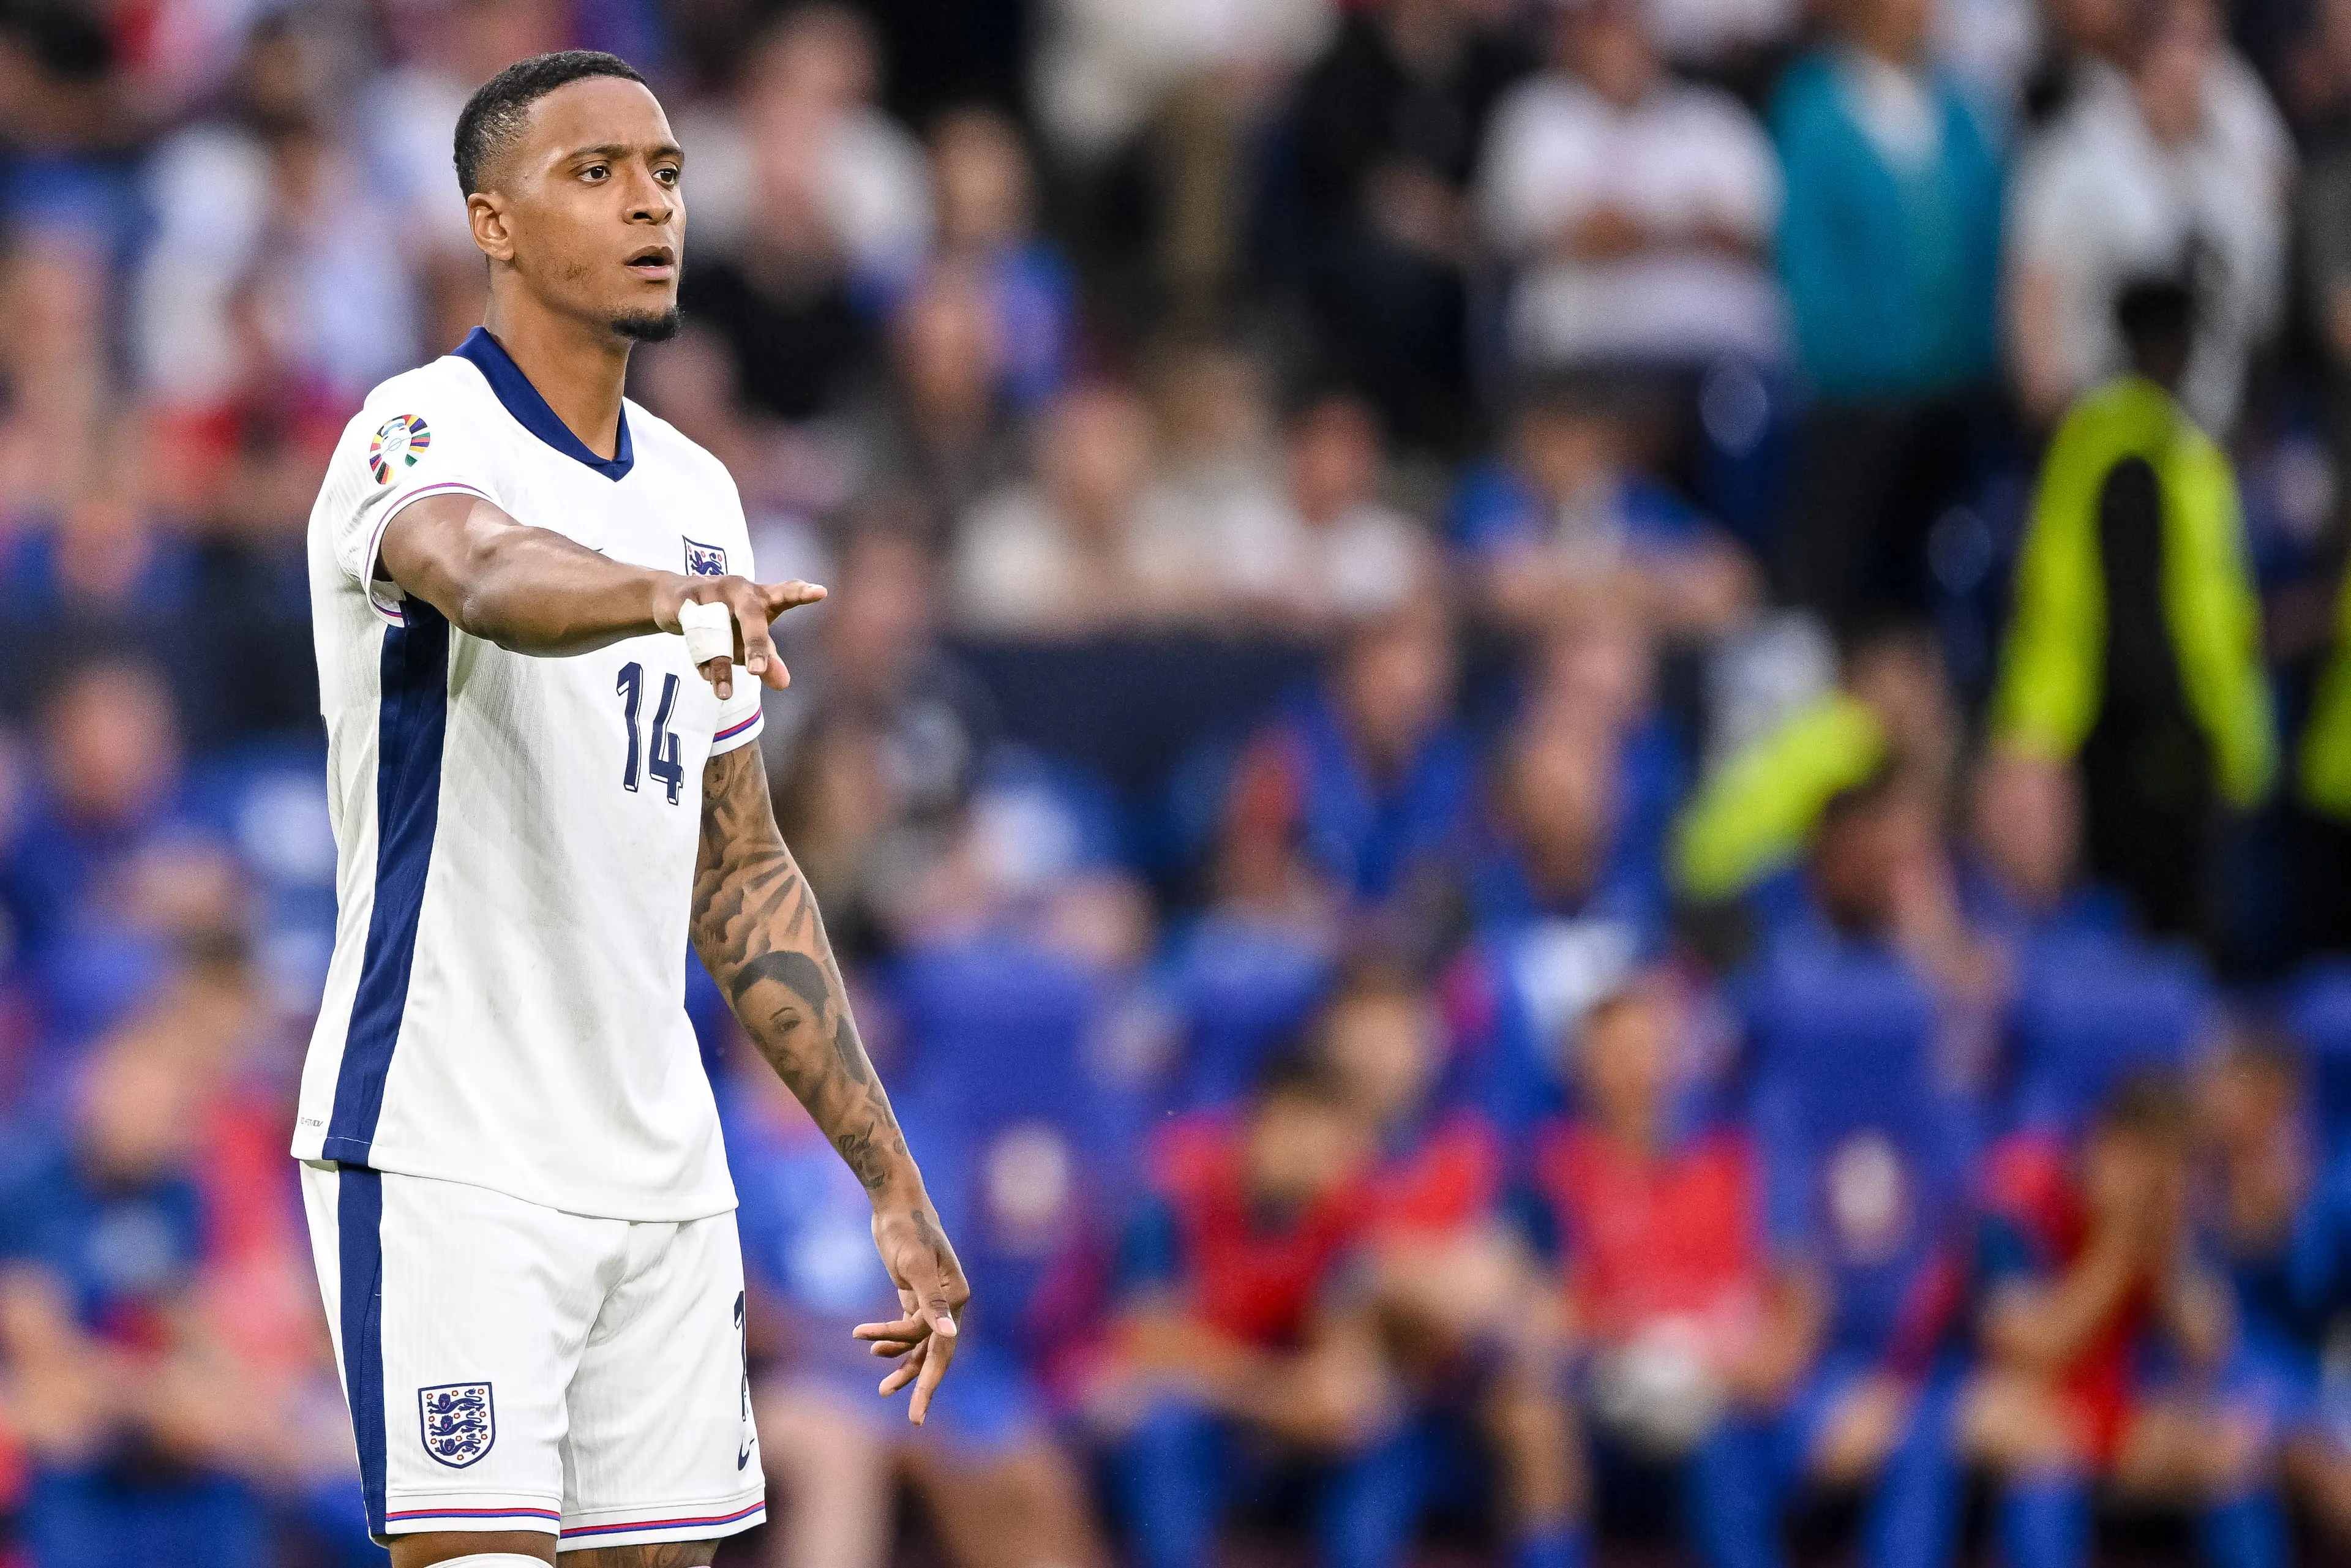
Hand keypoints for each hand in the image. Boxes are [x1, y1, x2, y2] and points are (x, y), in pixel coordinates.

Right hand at [657, 576, 826, 699]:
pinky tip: (707, 678)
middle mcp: (739, 589)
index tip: (821, 592)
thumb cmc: (723, 620)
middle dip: (754, 644)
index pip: (786, 592)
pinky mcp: (685, 600)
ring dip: (720, 665)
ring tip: (725, 695)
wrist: (672, 599)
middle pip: (751, 614)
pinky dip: (701, 660)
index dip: (802, 592)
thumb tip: (784, 684)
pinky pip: (694, 635)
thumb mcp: (747, 642)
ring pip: (718, 632)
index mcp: (761, 597)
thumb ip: (769, 659)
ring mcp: (711, 591)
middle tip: (756, 672)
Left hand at [851, 1204, 969, 1424]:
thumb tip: (947, 1334)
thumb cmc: (906, 1231)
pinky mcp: (915, 1293)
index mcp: (957, 1297)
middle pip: (936, 1352)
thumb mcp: (916, 1266)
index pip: (944, 1348)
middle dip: (921, 1384)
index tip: (917, 1413)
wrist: (894, 1203)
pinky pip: (908, 1328)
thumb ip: (931, 1302)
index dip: (931, 1382)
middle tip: (915, 1420)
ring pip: (920, 1343)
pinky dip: (891, 1339)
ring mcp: (933, 1298)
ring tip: (882, 1388)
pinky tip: (871, 1345)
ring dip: (901, 1362)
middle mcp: (950, 1301)